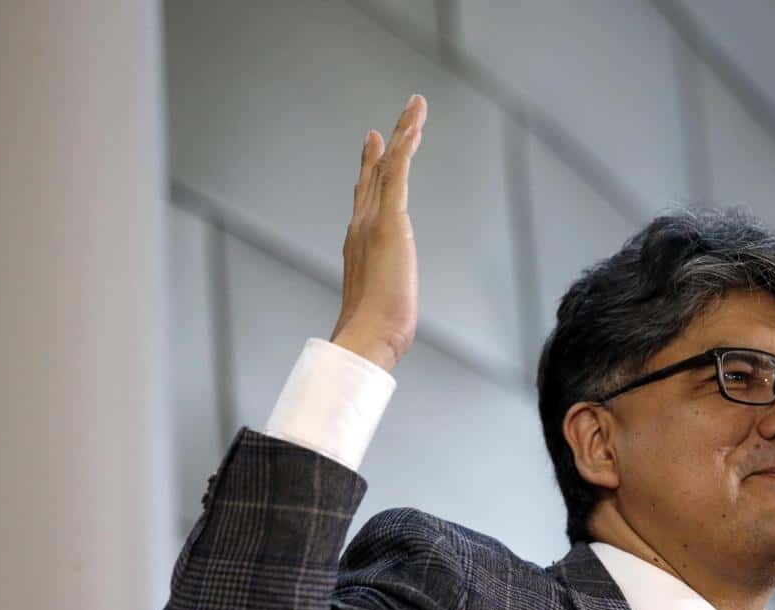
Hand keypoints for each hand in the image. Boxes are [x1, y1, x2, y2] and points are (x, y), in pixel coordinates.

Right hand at [329, 94, 427, 372]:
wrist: (368, 336)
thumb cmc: (374, 332)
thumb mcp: (379, 307)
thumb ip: (378, 301)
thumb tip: (383, 318)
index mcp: (359, 244)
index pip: (366, 198)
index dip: (370, 170)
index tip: (375, 146)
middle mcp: (361, 225)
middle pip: (375, 174)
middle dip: (387, 144)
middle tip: (396, 118)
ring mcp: (372, 221)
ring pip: (388, 166)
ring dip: (403, 134)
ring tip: (415, 108)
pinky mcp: (390, 222)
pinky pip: (397, 174)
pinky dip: (404, 148)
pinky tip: (413, 129)